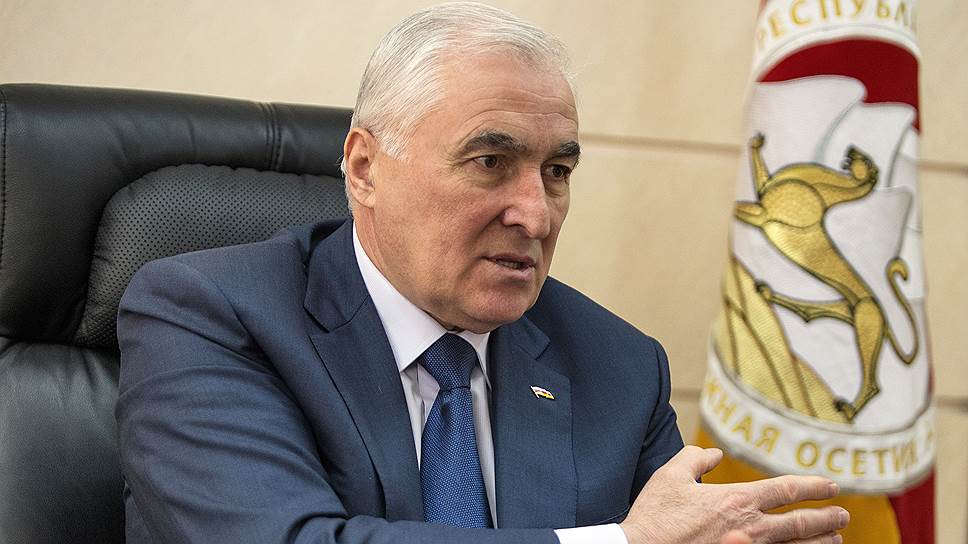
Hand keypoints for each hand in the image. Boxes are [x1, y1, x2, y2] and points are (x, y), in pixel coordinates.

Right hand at [620, 446, 848, 543]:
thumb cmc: (655, 516)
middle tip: (843, 515)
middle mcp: (751, 528)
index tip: (831, 486)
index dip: (813, 486)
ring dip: (820, 543)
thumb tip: (712, 456)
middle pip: (802, 523)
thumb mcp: (670, 475)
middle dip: (827, 518)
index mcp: (737, 500)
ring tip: (835, 539)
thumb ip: (694, 459)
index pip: (786, 490)